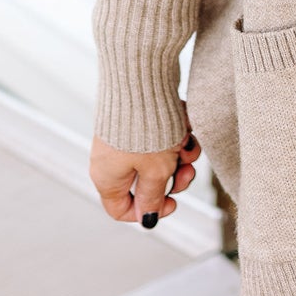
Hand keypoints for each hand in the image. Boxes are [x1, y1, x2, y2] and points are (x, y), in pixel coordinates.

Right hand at [89, 103, 201, 228]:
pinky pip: (163, 136)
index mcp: (107, 177)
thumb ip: (152, 197)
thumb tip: (148, 219)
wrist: (142, 77)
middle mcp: (113, 158)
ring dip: (180, 154)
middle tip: (188, 170)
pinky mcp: (141, 119)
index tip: (171, 202)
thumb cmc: (145, 127)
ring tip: (188, 143)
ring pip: (160, 158)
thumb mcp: (155, 171)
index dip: (148, 211)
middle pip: (147, 183)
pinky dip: (177, 134)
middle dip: (173, 178)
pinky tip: (185, 124)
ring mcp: (127, 137)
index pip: (121, 209)